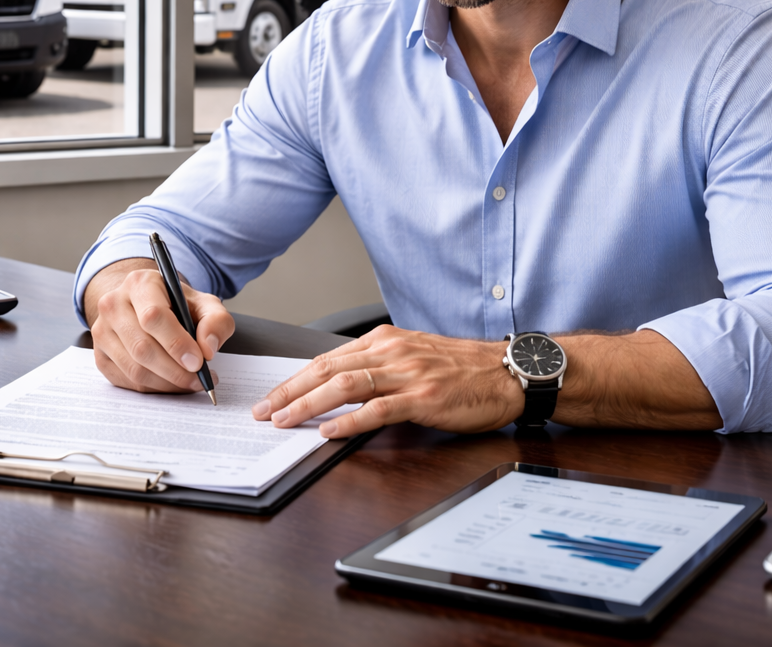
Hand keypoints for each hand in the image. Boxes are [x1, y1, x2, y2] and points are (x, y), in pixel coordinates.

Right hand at [84, 258, 235, 393]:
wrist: (145, 305)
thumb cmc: (176, 305)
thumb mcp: (204, 303)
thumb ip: (216, 321)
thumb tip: (208, 348)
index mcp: (139, 284)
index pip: (153, 317)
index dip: (176, 343)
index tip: (198, 362)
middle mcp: (113, 305)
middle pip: (142, 348)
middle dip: (175, 371)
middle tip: (199, 379)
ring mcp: (102, 331)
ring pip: (134, 369)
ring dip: (167, 383)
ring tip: (190, 382)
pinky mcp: (100, 356)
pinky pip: (128, 381)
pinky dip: (154, 388)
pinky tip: (171, 382)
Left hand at [251, 325, 521, 436]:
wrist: (508, 373)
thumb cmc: (464, 369)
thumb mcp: (414, 356)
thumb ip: (379, 367)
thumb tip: (340, 385)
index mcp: (385, 341)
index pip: (327, 358)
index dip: (294, 378)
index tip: (271, 396)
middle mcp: (391, 352)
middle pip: (326, 369)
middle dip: (289, 390)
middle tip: (263, 411)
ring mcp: (407, 374)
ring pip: (345, 385)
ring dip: (308, 404)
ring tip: (284, 420)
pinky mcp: (424, 399)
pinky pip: (378, 410)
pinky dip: (349, 421)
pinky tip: (329, 431)